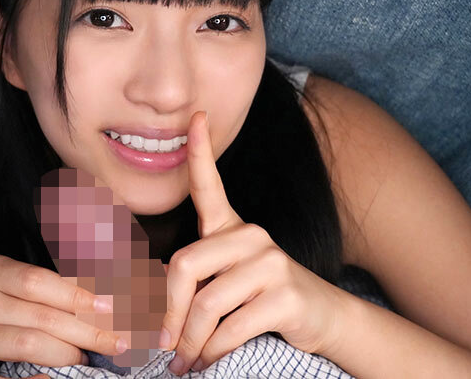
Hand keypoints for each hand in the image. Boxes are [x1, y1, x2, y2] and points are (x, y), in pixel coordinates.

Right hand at [0, 254, 125, 377]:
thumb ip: (37, 294)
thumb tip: (100, 303)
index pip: (41, 281)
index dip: (82, 295)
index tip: (115, 307)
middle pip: (42, 314)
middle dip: (88, 330)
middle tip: (119, 342)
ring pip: (29, 343)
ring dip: (69, 355)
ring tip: (90, 359)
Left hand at [160, 111, 345, 374]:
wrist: (324, 319)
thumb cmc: (262, 299)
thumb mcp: (226, 283)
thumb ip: (192, 284)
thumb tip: (145, 311)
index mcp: (232, 227)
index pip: (210, 185)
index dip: (200, 151)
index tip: (196, 117)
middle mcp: (251, 236)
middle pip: (183, 265)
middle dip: (165, 312)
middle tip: (161, 343)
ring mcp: (270, 262)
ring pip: (205, 304)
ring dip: (188, 343)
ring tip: (183, 363)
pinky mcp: (284, 294)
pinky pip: (230, 327)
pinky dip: (211, 353)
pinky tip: (206, 363)